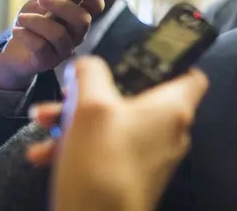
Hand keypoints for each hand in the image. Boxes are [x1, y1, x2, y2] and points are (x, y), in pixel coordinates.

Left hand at [0, 0, 103, 89]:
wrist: (13, 49)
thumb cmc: (31, 22)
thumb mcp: (43, 0)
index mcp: (78, 17)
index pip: (96, 7)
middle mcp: (76, 35)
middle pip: (82, 20)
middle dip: (62, 6)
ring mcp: (64, 50)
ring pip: (59, 34)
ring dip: (36, 21)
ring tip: (21, 18)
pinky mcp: (48, 61)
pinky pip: (40, 46)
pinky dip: (25, 34)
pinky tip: (17, 31)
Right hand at [27, 57, 208, 210]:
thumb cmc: (104, 165)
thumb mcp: (91, 106)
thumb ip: (90, 74)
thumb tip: (87, 65)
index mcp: (173, 107)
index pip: (192, 75)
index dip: (171, 62)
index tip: (142, 58)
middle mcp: (170, 131)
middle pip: (138, 97)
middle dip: (96, 93)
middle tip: (70, 93)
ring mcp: (153, 157)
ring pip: (116, 124)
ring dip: (78, 120)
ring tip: (45, 120)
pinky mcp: (132, 177)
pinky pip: (108, 150)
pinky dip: (80, 146)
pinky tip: (45, 153)